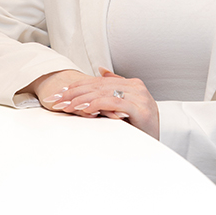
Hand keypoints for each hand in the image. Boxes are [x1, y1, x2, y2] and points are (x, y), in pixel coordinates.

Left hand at [31, 68, 159, 139]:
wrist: (158, 144)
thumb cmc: (140, 127)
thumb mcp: (126, 105)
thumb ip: (115, 88)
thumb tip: (101, 70)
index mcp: (132, 83)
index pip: (98, 81)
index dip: (77, 86)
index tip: (59, 93)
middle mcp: (136, 87)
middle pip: (99, 86)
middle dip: (75, 93)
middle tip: (57, 99)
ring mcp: (139, 97)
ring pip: (104, 93)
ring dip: (82, 99)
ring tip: (66, 105)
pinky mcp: (140, 109)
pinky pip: (114, 102)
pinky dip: (98, 104)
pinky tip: (85, 109)